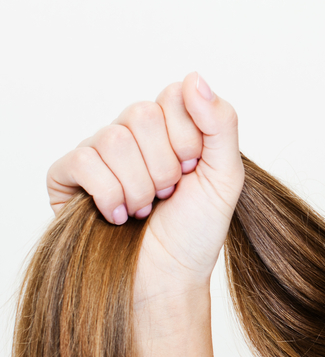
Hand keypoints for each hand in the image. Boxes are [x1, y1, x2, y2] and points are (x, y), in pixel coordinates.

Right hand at [47, 72, 244, 297]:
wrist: (167, 279)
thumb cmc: (196, 230)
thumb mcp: (226, 174)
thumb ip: (220, 122)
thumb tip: (196, 77)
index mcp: (171, 125)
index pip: (174, 94)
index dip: (188, 136)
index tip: (194, 168)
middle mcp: (133, 132)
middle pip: (141, 113)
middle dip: (165, 164)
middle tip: (170, 193)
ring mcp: (99, 152)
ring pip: (114, 139)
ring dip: (139, 185)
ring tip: (146, 208)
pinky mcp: (68, 176)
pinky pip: (83, 161)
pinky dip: (108, 193)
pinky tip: (118, 215)